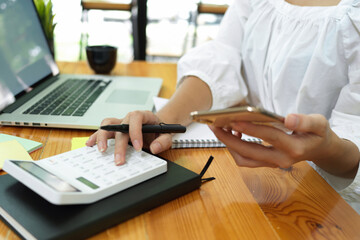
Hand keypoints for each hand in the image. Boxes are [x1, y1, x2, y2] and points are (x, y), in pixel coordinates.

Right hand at [86, 111, 172, 164]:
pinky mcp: (115, 130)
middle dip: (119, 144)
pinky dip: (96, 137)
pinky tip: (90, 145)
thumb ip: (163, 141)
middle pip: (120, 126)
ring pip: (108, 124)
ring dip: (103, 137)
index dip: (135, 132)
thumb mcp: (167, 135)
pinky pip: (104, 131)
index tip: (138, 148)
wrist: (157, 127)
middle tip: (119, 159)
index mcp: (143, 115)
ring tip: (101, 150)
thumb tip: (154, 148)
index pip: (136, 118)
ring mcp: (121, 123)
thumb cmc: (160, 131)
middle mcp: (129, 118)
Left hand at [209, 113, 358, 176]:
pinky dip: (235, 148)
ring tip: (219, 128)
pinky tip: (233, 132)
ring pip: (244, 159)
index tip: (233, 119)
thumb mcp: (319, 124)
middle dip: (229, 139)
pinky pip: (246, 159)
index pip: (268, 137)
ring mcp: (272, 164)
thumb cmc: (318, 134)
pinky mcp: (266, 163)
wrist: (320, 150)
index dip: (250, 128)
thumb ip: (305, 121)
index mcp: (294, 148)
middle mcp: (281, 160)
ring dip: (229, 145)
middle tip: (214, 125)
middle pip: (249, 152)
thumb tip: (288, 119)